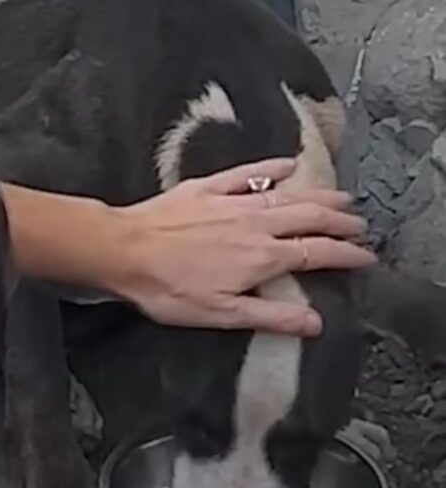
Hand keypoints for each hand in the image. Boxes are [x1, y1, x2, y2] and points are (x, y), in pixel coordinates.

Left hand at [106, 158, 373, 336]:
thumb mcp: (220, 313)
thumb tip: (314, 323)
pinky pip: (248, 174)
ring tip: (341, 197)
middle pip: (310, 217)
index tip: (364, 257)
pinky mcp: (207, 189)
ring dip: (318, 195)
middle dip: (340, 221)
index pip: (316, 253)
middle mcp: (254, 224)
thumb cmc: (166, 288)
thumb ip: (271, 315)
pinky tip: (288, 165)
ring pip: (287, 195)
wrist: (123, 251)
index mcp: (261, 257)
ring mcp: (231, 202)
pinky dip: (272, 168)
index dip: (345, 256)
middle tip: (360, 225)